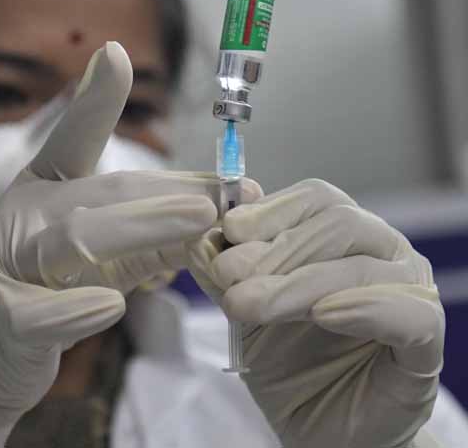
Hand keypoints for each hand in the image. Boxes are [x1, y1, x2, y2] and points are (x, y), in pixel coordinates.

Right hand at [0, 42, 249, 447]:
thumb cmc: (43, 288)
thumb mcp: (89, 250)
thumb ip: (137, 226)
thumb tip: (207, 207)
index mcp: (43, 191)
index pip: (73, 141)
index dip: (95, 98)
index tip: (117, 53)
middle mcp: (23, 218)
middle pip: (98, 197)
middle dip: (165, 194)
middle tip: (224, 196)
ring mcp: (7, 269)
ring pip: (74, 243)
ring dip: (140, 231)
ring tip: (197, 224)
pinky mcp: (3, 324)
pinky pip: (44, 314)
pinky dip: (79, 309)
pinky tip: (112, 306)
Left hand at [188, 179, 443, 447]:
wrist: (322, 428)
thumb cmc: (288, 361)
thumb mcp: (245, 311)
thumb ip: (226, 274)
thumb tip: (199, 241)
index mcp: (343, 237)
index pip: (316, 199)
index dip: (270, 210)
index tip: (227, 229)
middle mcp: (382, 254)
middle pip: (338, 224)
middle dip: (274, 248)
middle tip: (226, 275)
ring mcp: (409, 293)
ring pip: (360, 267)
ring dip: (295, 283)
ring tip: (247, 304)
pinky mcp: (425, 343)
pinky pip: (408, 313)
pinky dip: (363, 308)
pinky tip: (322, 315)